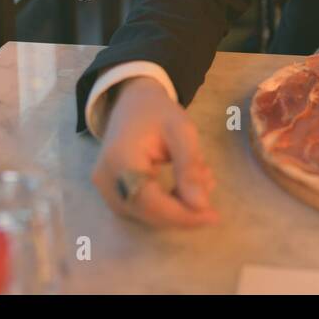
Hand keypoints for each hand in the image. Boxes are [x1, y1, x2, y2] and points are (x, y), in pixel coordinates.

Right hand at [90, 77, 219, 227]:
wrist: (132, 102)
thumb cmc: (157, 112)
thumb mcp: (181, 131)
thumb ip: (189, 167)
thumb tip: (201, 206)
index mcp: (120, 160)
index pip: (150, 202)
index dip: (182, 214)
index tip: (212, 216)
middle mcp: (106, 181)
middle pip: (147, 212)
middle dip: (183, 211)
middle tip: (211, 197)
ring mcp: (105, 189)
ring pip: (145, 214)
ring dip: (176, 207)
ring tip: (200, 180)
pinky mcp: (111, 192)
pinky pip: (141, 208)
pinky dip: (166, 203)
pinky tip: (185, 186)